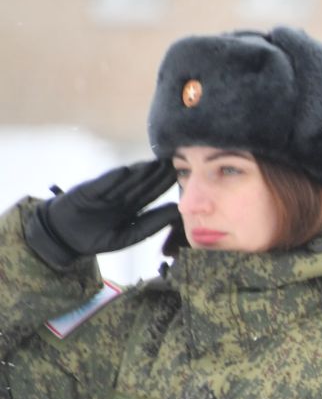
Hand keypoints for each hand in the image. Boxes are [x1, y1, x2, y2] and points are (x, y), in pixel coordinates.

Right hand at [24, 160, 179, 270]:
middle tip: (172, 161)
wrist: (64, 237)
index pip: (151, 194)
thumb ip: (150, 226)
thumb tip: (174, 212)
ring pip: (125, 181)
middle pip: (141, 184)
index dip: (163, 185)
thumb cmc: (96, 237)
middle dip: (156, 173)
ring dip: (139, 172)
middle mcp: (120, 197)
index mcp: (131, 207)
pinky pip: (101, 185)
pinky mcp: (88, 192)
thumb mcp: (127, 236)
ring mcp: (105, 193)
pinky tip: (125, 172)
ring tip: (154, 162)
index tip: (180, 175)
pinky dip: (112, 179)